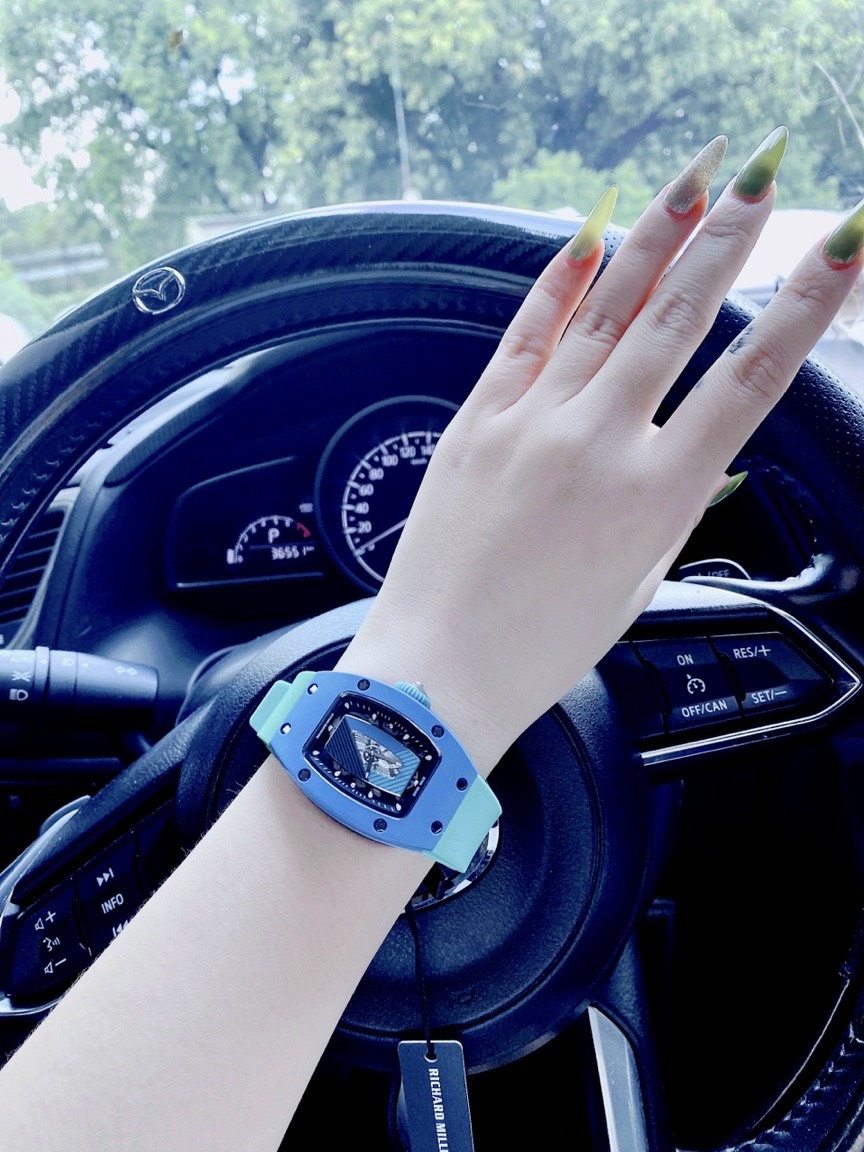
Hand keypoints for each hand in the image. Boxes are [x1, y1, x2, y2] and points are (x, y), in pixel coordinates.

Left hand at [339, 129, 863, 772]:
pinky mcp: (478, 419)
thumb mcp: (640, 577)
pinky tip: (589, 233)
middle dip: (731, 238)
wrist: (441, 666)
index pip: (750, 380)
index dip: (804, 306)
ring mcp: (533, 423)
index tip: (841, 246)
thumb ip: (673, 501)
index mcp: (658, 497)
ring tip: (697, 174)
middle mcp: (600, 445)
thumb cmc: (546, 641)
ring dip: (658, 233)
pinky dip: (560, 281)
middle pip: (679, 319)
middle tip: (763, 170)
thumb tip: (698, 445)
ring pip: (606, 308)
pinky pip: (526, 333)